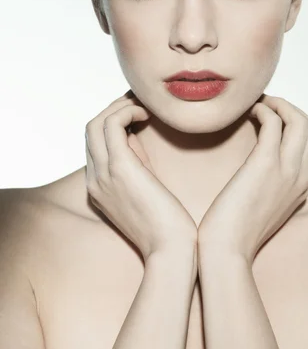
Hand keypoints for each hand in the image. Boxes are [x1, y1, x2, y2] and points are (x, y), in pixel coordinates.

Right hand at [85, 89, 197, 262]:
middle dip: (114, 109)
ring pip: (96, 123)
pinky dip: (127, 110)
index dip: (114, 122)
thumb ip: (135, 164)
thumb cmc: (167, 223)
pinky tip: (148, 114)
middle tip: (140, 103)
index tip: (138, 112)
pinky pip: (112, 124)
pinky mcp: (119, 167)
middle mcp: (94, 179)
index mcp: (98, 186)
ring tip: (144, 105)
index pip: (94, 144)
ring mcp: (103, 174)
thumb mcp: (144, 189)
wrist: (171, 250)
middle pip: (90, 130)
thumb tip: (136, 134)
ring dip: (119, 106)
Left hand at [197, 94, 307, 264]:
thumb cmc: (234, 232)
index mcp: (302, 186)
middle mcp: (300, 176)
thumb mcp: (263, 208)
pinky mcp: (265, 164)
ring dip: (278, 104)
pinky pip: (274, 123)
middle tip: (264, 105)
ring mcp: (286, 170)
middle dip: (289, 108)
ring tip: (257, 104)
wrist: (226, 252)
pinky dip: (264, 110)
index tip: (270, 116)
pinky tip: (247, 113)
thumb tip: (257, 166)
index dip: (291, 122)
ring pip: (299, 120)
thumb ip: (269, 186)